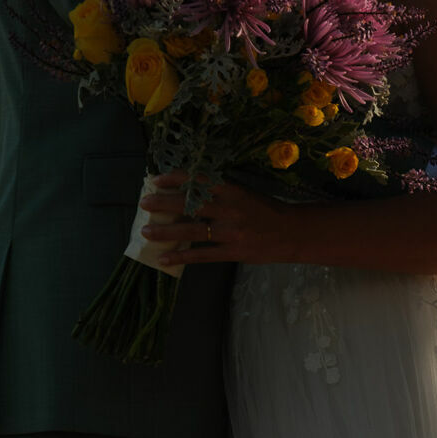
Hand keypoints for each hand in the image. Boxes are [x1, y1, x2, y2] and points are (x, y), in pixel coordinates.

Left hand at [137, 170, 298, 267]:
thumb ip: (220, 192)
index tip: (157, 179)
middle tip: (145, 202)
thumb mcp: (244, 193)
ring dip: (166, 231)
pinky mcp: (232, 251)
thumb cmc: (265, 210)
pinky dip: (182, 256)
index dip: (176, 179)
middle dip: (164, 203)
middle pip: (190, 204)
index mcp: (232, 189)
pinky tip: (164, 258)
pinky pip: (202, 255)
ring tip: (146, 232)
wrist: (291, 232)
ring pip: (192, 230)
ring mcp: (230, 231)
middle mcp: (229, 208)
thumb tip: (188, 190)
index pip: (198, 180)